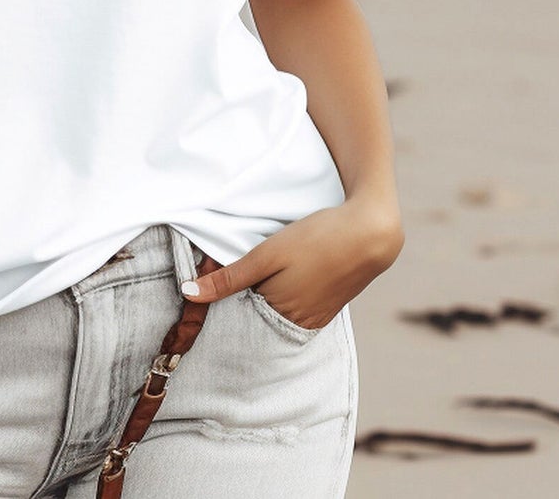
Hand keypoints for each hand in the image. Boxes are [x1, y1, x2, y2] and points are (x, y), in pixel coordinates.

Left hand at [180, 197, 404, 329]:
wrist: (369, 233)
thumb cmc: (316, 240)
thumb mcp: (266, 254)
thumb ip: (228, 277)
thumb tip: (188, 295)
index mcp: (278, 314)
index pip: (236, 317)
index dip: (221, 299)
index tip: (207, 283)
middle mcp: (297, 325)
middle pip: (256, 317)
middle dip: (242, 301)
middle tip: (234, 273)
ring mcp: (315, 319)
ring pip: (275, 313)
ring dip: (263, 297)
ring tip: (262, 271)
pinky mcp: (327, 309)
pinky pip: (295, 310)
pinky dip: (283, 297)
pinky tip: (284, 277)